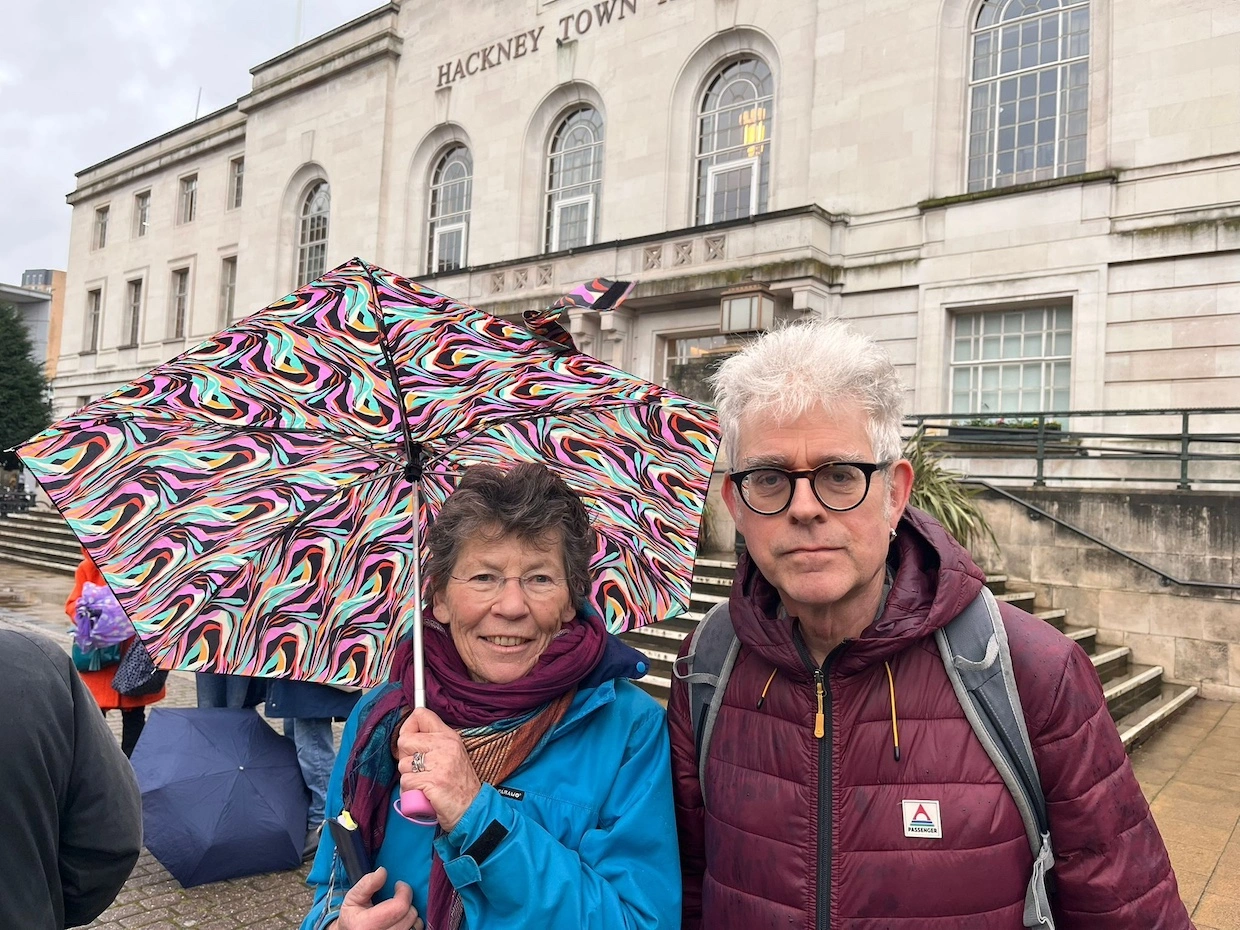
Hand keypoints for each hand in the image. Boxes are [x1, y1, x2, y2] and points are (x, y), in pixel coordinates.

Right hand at [335, 866, 423, 929]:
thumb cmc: (352, 916)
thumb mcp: (353, 897)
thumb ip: (367, 884)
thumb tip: (382, 872)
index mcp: (367, 925)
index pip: (399, 907)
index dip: (404, 892)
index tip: (399, 885)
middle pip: (409, 915)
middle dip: (406, 902)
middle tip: (396, 898)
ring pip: (415, 925)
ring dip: (410, 914)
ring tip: (397, 910)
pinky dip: (412, 923)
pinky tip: (400, 919)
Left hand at [397, 707, 481, 831]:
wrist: (471, 808)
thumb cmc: (458, 785)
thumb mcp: (452, 754)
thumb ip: (433, 742)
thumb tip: (407, 735)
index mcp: (449, 736)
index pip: (421, 715)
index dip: (408, 727)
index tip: (411, 741)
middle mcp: (445, 745)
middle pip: (404, 740)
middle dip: (406, 758)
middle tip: (419, 770)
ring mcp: (439, 763)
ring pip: (403, 764)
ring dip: (408, 778)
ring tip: (424, 783)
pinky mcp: (433, 781)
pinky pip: (406, 782)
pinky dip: (410, 791)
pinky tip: (423, 793)